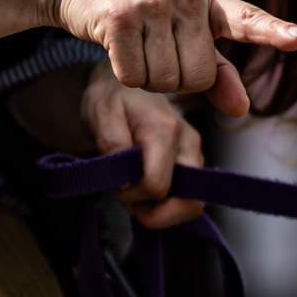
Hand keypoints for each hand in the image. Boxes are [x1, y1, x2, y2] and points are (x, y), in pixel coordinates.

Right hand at [39, 0, 296, 119]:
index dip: (273, 31)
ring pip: (165, 82)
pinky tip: (115, 47)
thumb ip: (216, 70)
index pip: (246, 18)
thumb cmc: (139, 9)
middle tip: (154, 50)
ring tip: (134, 45)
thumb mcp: (182, 31)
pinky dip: (123, 74)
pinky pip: (133, 76)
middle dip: (175, 79)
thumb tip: (243, 109)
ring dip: (146, 78)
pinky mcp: (120, 17)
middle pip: (198, 78)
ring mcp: (153, 4)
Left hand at [79, 63, 207, 229]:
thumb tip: (125, 180)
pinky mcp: (193, 163)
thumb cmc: (112, 100)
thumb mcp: (101, 115)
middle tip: (125, 191)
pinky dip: (164, 205)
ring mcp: (194, 154)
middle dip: (151, 210)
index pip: (157, 185)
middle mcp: (188, 144)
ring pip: (190, 205)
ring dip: (158, 210)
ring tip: (134, 189)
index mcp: (166, 130)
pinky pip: (187, 199)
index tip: (114, 181)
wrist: (125, 86)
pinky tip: (143, 189)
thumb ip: (112, 144)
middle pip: (187, 203)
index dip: (131, 194)